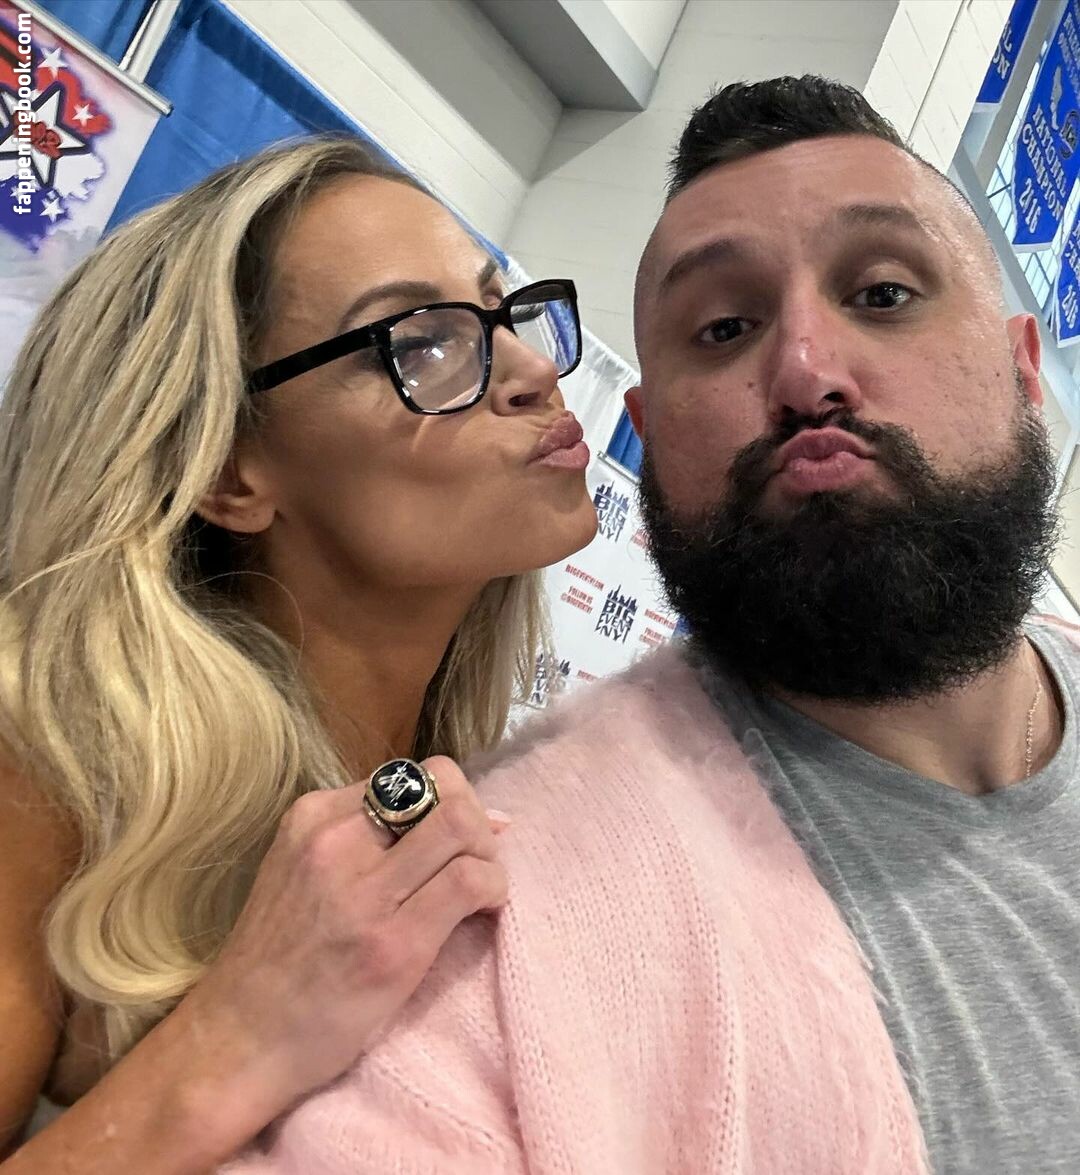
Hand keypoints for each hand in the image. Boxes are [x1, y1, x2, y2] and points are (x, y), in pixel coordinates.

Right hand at [173, 756, 508, 1127]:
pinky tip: (483, 910)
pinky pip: (468, 881)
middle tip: (477, 857)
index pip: (409, 775)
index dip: (447, 799)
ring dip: (488, 851)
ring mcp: (363, 891)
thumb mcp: (303, 869)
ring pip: (460, 825)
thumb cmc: (280, 958)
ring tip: (482, 885)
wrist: (240, 1039)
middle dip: (475, 816)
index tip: (457, 836)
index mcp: (312, 816)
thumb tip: (475, 813)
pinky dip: (493, 887)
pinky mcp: (393, 943)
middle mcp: (335, 841)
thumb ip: (370, 837)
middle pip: (441, 786)